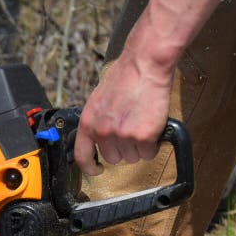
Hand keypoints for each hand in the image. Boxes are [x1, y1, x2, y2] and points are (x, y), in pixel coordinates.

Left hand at [74, 53, 173, 175]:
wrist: (144, 65)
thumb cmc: (124, 76)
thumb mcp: (98, 100)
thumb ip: (97, 121)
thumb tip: (99, 136)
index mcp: (88, 123)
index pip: (82, 156)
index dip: (90, 168)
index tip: (97, 170)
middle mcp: (102, 132)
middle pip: (113, 158)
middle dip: (123, 149)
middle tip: (131, 130)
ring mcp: (123, 135)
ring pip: (132, 157)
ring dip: (139, 147)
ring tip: (142, 124)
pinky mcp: (143, 136)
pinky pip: (149, 153)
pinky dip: (153, 145)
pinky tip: (152, 127)